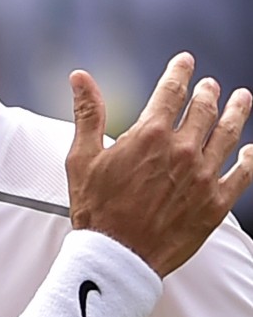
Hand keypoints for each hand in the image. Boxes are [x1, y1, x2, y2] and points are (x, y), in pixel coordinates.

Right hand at [66, 52, 252, 276]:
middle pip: (203, 110)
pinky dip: (249, 160)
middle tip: (211, 86)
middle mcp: (181, 151)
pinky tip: (251, 151)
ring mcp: (202, 176)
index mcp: (149, 136)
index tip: (185, 62)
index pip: (171, 92)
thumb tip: (81, 79)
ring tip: (242, 99)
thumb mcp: (82, 157)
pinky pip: (242, 175)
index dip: (180, 72)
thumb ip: (87, 114)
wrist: (117, 255)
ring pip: (228, 135)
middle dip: (208, 93)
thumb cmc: (96, 209)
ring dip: (236, 113)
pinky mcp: (215, 203)